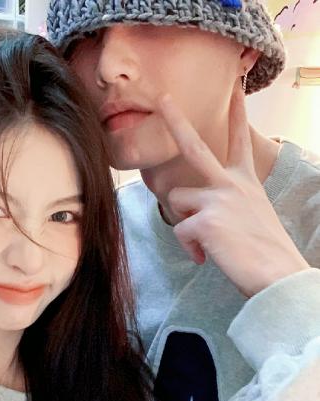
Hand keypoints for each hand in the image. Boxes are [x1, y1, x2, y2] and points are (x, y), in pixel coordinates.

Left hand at [157, 87, 309, 297]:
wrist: (279, 275)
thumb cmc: (264, 250)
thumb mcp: (251, 215)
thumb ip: (226, 204)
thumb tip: (198, 216)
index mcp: (245, 181)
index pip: (240, 140)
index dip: (238, 112)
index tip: (236, 86)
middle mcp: (231, 184)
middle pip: (195, 145)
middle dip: (175, 119)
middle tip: (161, 96)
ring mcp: (218, 199)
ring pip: (176, 200)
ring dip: (185, 222)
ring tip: (207, 239)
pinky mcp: (205, 220)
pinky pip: (179, 231)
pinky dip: (190, 247)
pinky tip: (206, 256)